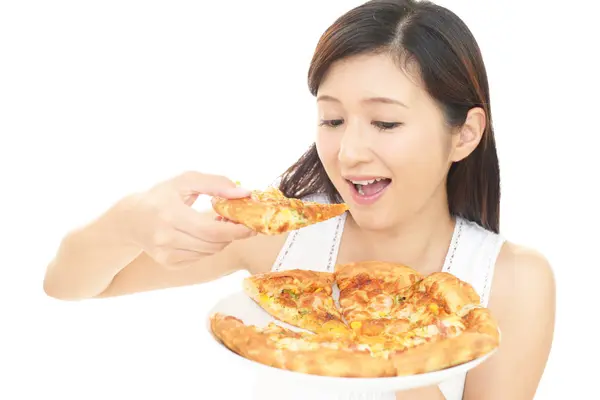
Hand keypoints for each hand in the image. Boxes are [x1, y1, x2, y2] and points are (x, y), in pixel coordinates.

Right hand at [123, 171, 255, 268]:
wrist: (131, 219)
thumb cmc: (162, 196)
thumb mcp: (185, 181)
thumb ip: (216, 183)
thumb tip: (244, 193)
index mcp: (169, 214)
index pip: (211, 230)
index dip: (235, 230)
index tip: (250, 224)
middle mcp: (165, 237)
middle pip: (213, 243)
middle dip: (233, 234)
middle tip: (241, 223)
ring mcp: (166, 254)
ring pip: (209, 252)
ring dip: (222, 239)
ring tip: (219, 223)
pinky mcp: (169, 263)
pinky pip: (200, 257)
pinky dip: (208, 246)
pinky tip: (203, 234)